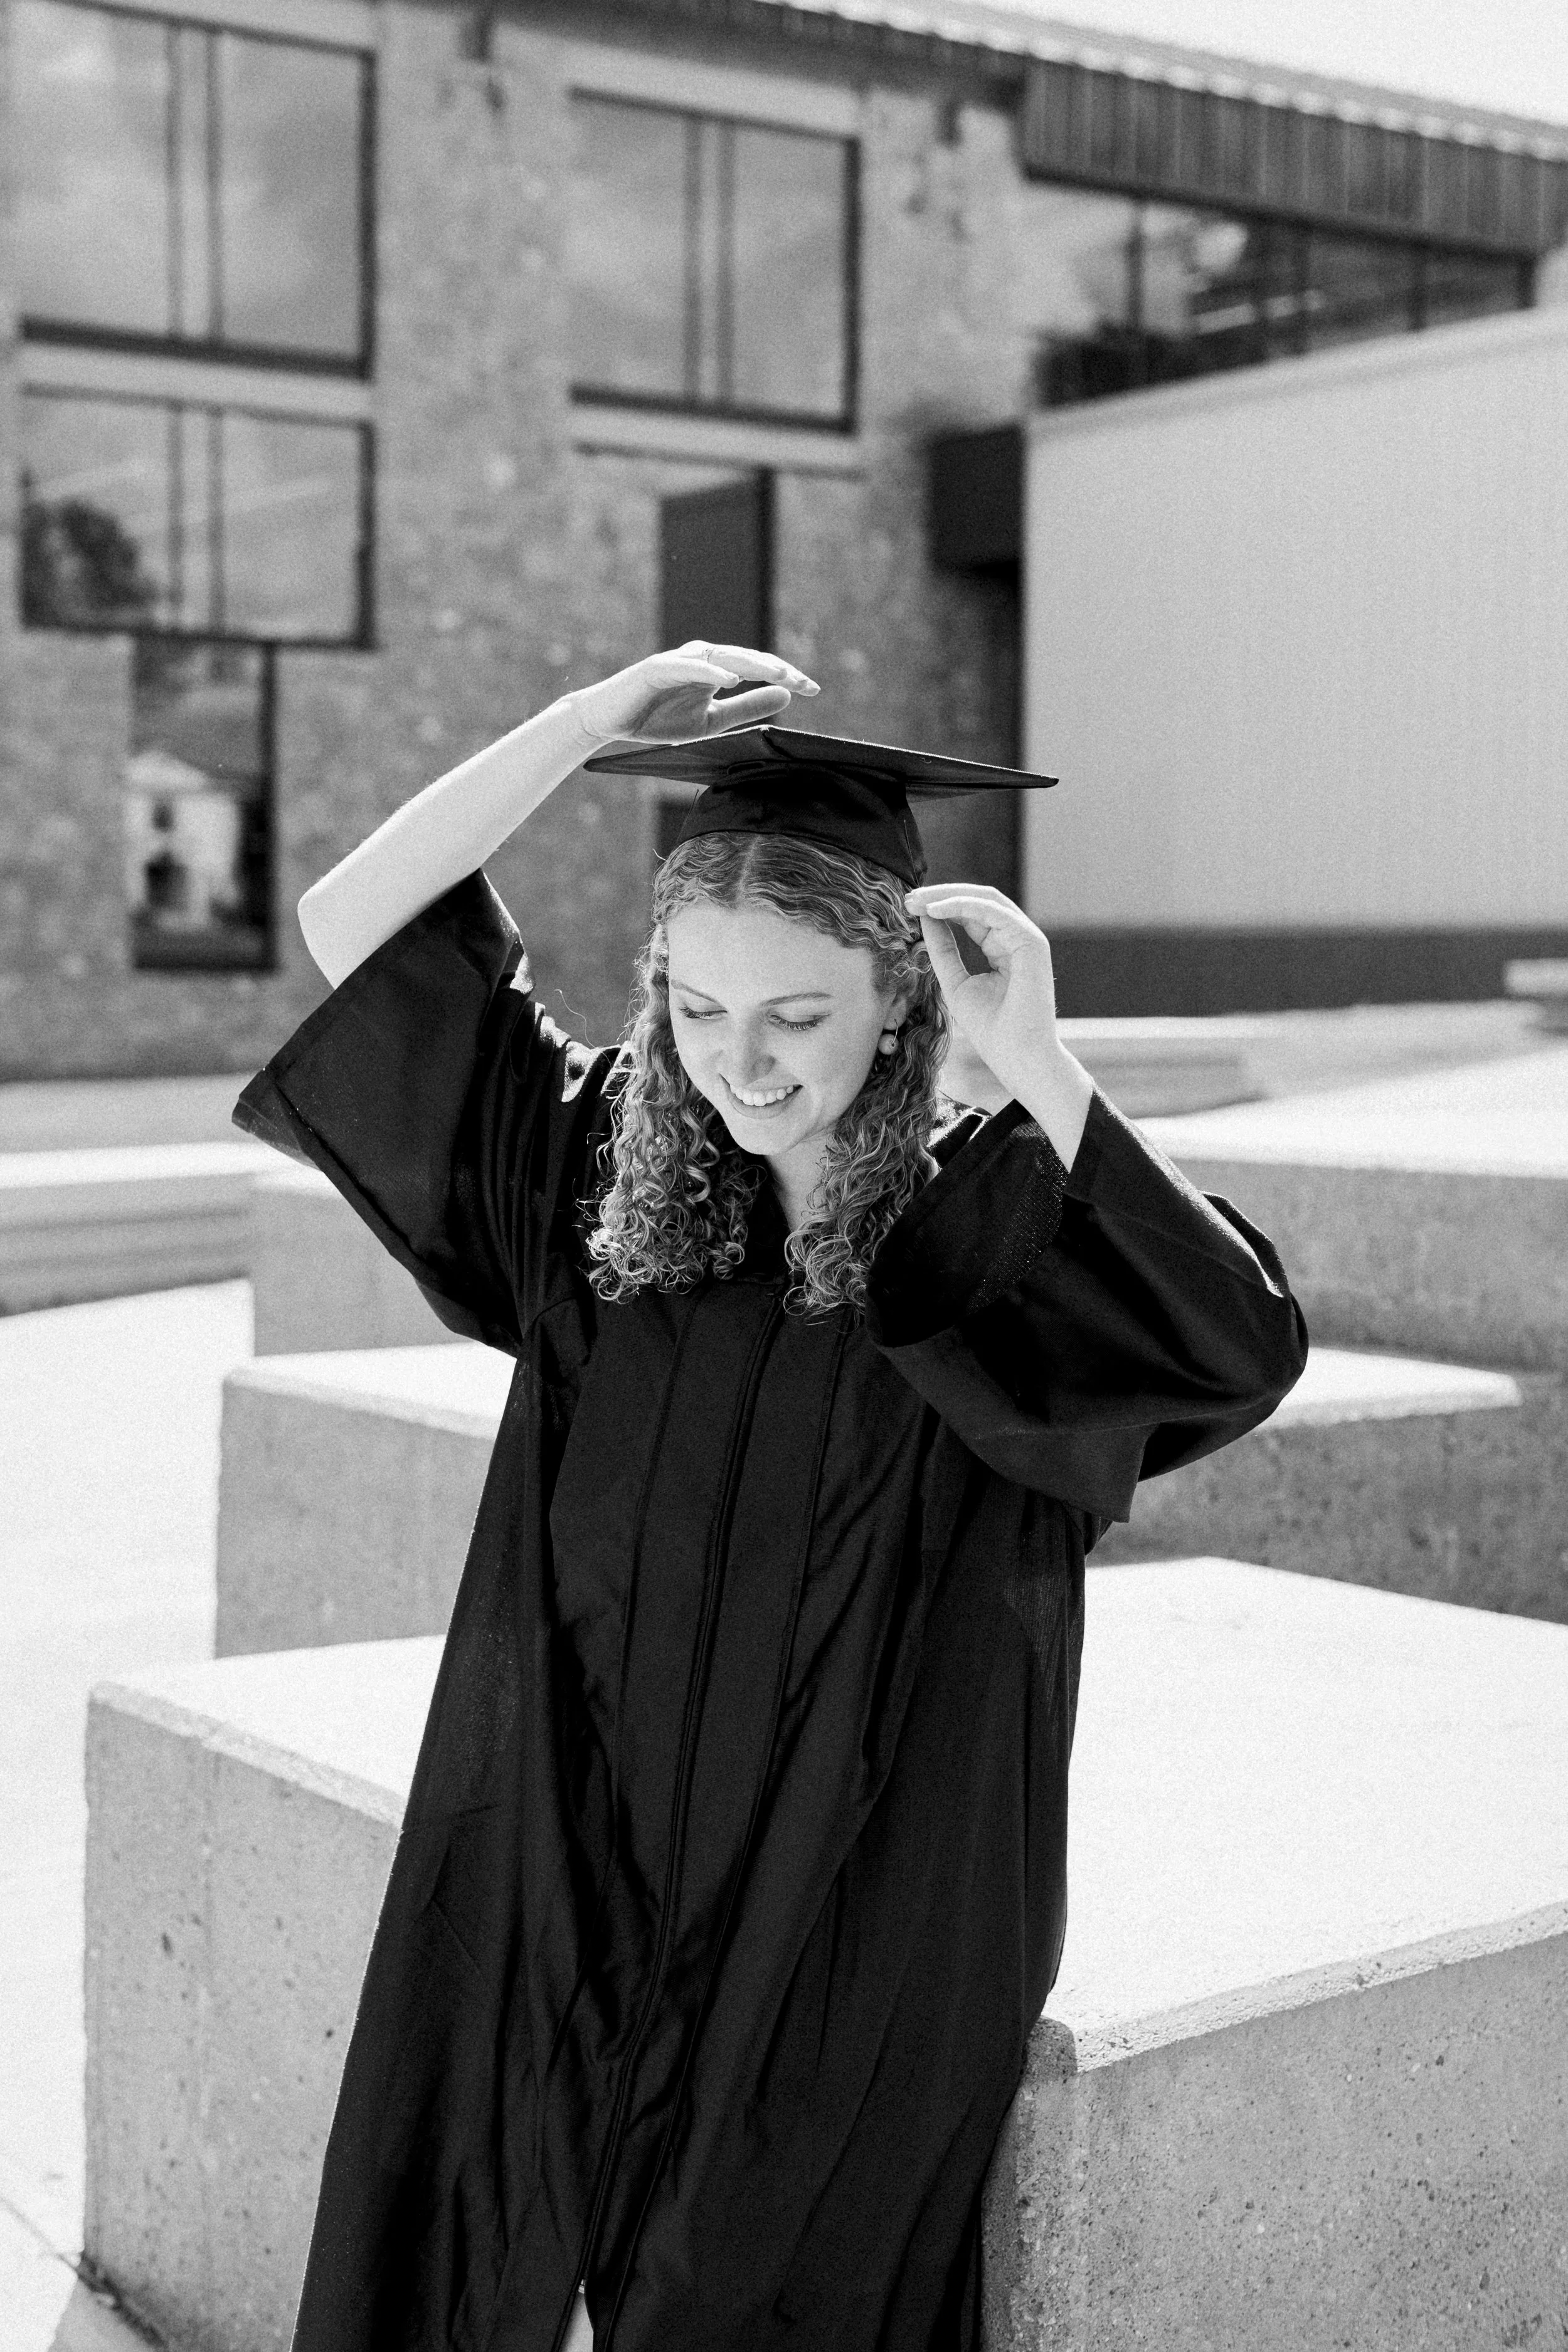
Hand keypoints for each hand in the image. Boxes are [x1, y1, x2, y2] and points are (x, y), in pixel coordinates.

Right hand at [570, 642, 817, 746]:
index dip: (785, 677)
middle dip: (778, 670)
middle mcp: (701, 658)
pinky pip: (689, 667)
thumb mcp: (711, 721)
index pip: (758, 668)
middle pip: (747, 658)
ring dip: (753, 664)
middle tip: (805, 683)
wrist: (610, 720)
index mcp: (716, 669)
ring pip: (723, 656)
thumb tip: (786, 697)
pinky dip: (710, 671)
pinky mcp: (657, 667)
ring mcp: (679, 660)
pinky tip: (731, 678)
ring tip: (779, 675)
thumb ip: (746, 708)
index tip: (812, 689)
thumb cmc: (657, 719)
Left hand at [906, 885, 1060, 1091]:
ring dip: (947, 896)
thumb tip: (924, 918)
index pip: (971, 915)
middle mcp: (1017, 938)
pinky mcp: (1031, 942)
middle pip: (978, 900)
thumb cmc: (992, 1030)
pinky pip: (993, 912)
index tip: (909, 908)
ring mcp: (1027, 938)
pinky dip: (962, 906)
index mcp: (1003, 947)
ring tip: (917, 901)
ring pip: (986, 899)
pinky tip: (935, 910)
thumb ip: (943, 951)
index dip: (939, 907)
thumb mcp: (955, 983)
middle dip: (940, 895)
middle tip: (909, 898)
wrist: (1019, 1058)